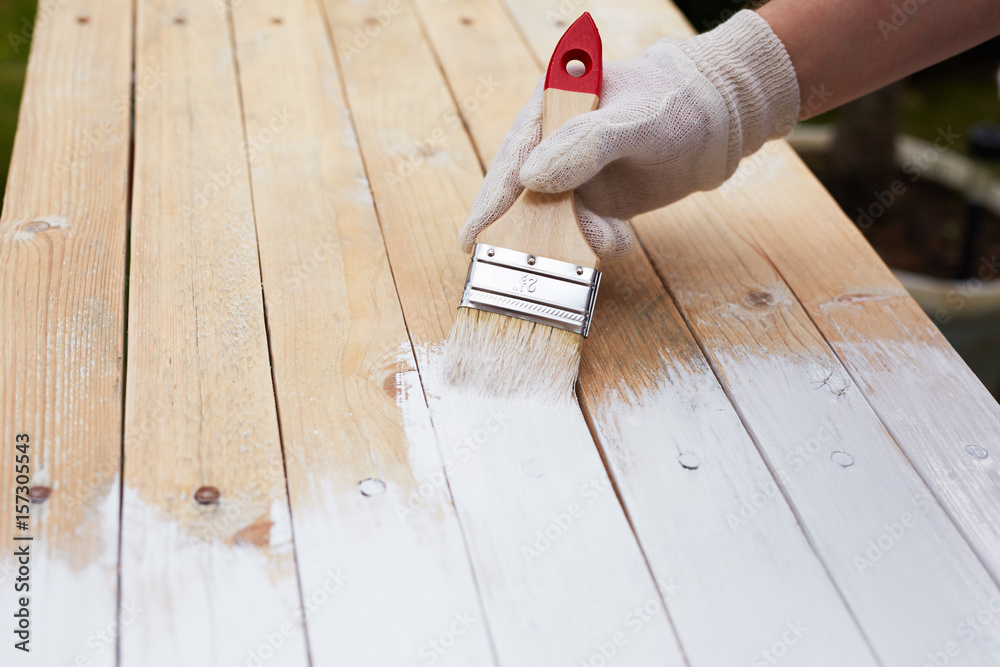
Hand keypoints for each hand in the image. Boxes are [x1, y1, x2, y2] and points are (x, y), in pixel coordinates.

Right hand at [460, 10, 799, 257]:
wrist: (719, 122)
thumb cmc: (675, 105)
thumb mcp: (632, 120)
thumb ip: (585, 145)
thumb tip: (531, 179)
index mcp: (550, 109)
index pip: (511, 159)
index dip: (491, 202)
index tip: (472, 240)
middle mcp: (551, 145)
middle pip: (522, 197)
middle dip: (533, 231)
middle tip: (534, 261)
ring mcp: (571, 176)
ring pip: (553, 221)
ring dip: (574, 241)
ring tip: (611, 238)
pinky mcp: (593, 201)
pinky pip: (580, 233)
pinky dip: (596, 244)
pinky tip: (621, 238)